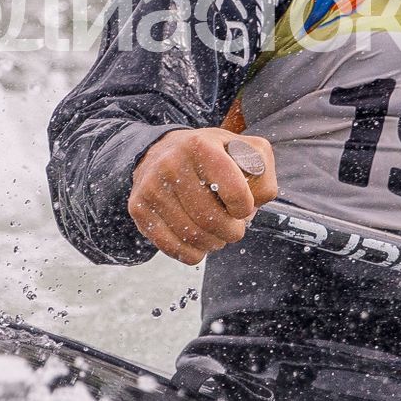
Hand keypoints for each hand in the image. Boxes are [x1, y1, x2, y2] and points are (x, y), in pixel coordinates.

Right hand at [128, 129, 280, 264]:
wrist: (161, 151)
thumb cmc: (211, 156)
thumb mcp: (243, 150)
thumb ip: (261, 173)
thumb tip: (255, 202)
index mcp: (201, 146)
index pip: (234, 193)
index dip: (245, 209)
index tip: (243, 208)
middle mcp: (171, 164)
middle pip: (211, 219)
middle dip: (231, 232)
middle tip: (234, 229)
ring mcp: (151, 187)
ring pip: (192, 236)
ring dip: (213, 243)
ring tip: (217, 235)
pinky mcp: (139, 207)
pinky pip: (171, 247)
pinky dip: (192, 254)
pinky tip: (199, 246)